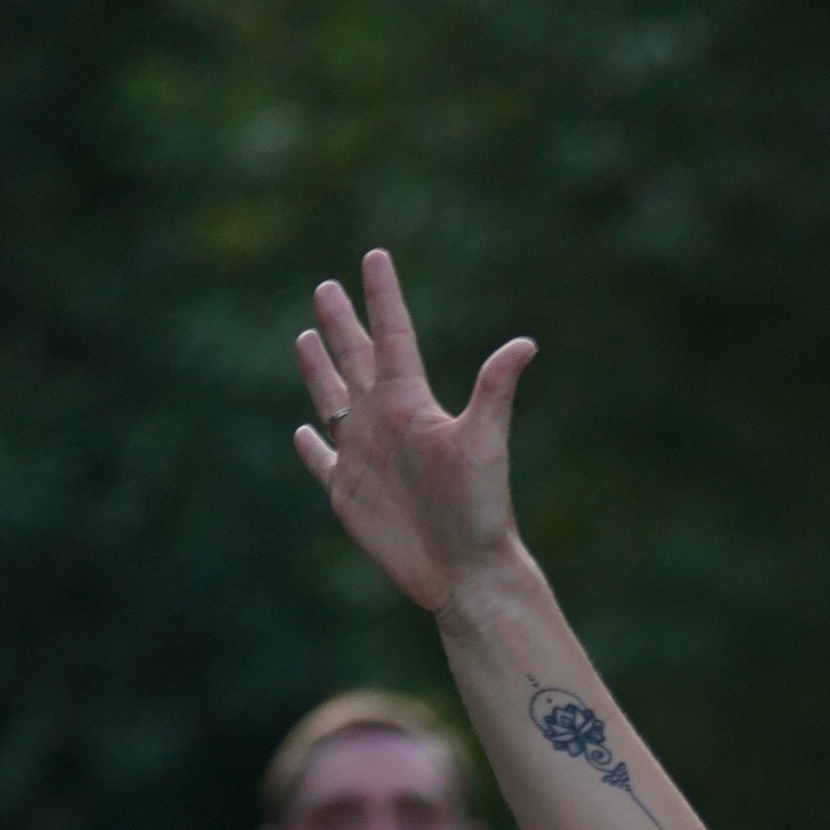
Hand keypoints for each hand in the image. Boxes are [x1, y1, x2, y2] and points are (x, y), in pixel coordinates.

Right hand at [293, 246, 536, 614]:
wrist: (466, 572)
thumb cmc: (481, 509)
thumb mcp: (485, 443)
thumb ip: (495, 391)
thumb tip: (526, 344)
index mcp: (412, 404)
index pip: (394, 337)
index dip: (383, 298)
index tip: (375, 257)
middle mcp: (385, 422)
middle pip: (355, 360)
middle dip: (341, 324)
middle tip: (327, 286)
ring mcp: (364, 457)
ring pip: (333, 400)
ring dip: (318, 370)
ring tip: (306, 337)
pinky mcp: (348, 493)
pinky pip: (322, 461)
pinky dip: (311, 446)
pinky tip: (302, 431)